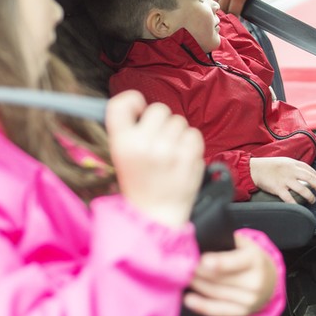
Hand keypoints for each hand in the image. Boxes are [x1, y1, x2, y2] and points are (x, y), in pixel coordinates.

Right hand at [105, 90, 205, 226]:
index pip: (122, 104)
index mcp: (122, 142)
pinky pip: (194, 134)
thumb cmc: (139, 183)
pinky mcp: (189, 157)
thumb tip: (142, 104)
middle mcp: (144, 143)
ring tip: (170, 153)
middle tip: (157, 141)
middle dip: (161, 122)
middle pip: (159, 108)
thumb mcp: (121, 156)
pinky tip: (182, 158)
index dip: (133, 100)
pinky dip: (191, 143)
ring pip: (179, 121)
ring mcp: (168, 150)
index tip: (139, 110)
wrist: (155, 215)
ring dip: (177, 133)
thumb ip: (129, 129)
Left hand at [183, 232, 277, 315]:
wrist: (269, 280)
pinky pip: (218, 310)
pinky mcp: (242, 312)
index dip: (218, 262)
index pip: (235, 261)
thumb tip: (200, 240)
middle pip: (219, 278)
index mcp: (254, 259)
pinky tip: (189, 299)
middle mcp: (255, 281)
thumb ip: (225, 240)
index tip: (202, 260)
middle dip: (198, 272)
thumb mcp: (244, 244)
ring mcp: (250, 299)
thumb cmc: (250, 258)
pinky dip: (201, 306)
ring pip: (215, 292)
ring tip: (183, 277)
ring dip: (196, 285)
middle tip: (182, 265)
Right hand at [206, 0, 271, 14]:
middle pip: (222, 8)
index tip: (234, 19)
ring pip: (215, 0)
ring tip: (225, 0)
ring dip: (219, 2)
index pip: (232, 13)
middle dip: (226, 12)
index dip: (234, 18)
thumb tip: (241, 15)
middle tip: (230, 11)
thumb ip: (246, 4)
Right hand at [250, 156, 315, 203]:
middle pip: (310, 179)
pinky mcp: (278, 188)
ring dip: (310, 196)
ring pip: (303, 189)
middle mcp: (291, 171)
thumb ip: (294, 166)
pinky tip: (299, 206)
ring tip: (312, 200)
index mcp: (293, 163)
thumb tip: (304, 173)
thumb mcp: (283, 161)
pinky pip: (289, 198)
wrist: (254, 169)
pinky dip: (295, 204)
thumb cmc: (268, 166)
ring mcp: (285, 180)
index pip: (310, 169)